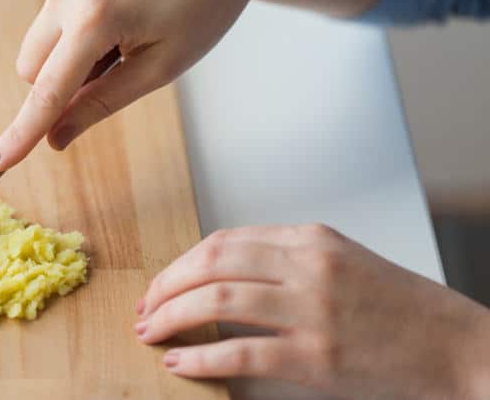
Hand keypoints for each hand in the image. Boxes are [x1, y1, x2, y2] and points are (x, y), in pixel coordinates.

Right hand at [0, 0, 288, 170]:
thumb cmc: (203, 5)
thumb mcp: (160, 66)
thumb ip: (101, 103)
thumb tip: (56, 138)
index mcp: (95, 17)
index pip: (48, 91)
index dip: (21, 133)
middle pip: (31, 69)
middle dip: (60, 85)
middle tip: (117, 68)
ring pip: (39, 44)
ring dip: (69, 57)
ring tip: (123, 35)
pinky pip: (52, 16)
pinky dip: (75, 29)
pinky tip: (116, 12)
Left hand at [135, 224, 489, 399]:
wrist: (458, 346)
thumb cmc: (400, 308)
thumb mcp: (342, 262)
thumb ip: (287, 260)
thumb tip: (225, 275)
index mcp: (311, 239)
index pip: (225, 241)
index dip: (183, 263)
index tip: (162, 283)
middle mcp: (308, 265)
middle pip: (212, 262)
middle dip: (167, 286)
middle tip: (145, 308)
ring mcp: (313, 309)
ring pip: (218, 299)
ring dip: (173, 316)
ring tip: (151, 332)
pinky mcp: (318, 356)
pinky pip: (242, 351)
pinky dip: (202, 357)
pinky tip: (180, 363)